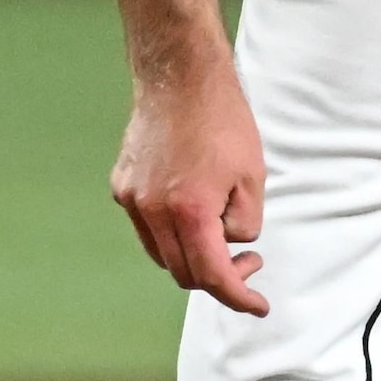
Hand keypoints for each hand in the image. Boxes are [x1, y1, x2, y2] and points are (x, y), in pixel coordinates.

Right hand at [110, 56, 271, 317]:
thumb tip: (230, 247)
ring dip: (192, 256)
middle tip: (248, 259)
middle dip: (219, 277)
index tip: (258, 305)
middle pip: (183, 273)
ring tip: (220, 229)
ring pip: (161, 254)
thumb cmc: (223, 120)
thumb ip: (244, 224)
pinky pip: (147, 226)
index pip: (212, 277)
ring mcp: (132, 199)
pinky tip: (192, 205)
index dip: (239, 297)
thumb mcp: (253, 177)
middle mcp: (153, 210)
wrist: (180, 75)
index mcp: (189, 210)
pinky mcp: (122, 185)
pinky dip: (171, 231)